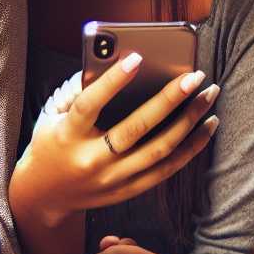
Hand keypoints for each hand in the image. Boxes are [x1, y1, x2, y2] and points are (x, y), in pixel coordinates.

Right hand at [11, 56, 219, 230]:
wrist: (44, 195)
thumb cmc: (52, 144)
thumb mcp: (52, 116)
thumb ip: (78, 91)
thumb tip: (115, 62)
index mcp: (68, 137)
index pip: (90, 106)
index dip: (113, 81)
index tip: (137, 58)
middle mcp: (92, 160)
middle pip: (136, 129)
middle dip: (169, 99)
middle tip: (196, 75)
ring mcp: (112, 179)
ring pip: (159, 151)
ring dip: (190, 122)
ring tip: (209, 96)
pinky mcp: (128, 190)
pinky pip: (166, 170)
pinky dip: (191, 148)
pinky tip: (207, 127)